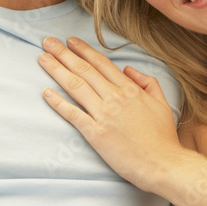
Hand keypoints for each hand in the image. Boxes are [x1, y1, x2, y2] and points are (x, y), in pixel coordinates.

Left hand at [38, 36, 181, 190]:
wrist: (164, 164)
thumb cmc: (163, 138)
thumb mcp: (162, 103)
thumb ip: (147, 82)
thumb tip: (128, 69)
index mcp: (130, 90)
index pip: (102, 64)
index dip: (84, 50)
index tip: (71, 41)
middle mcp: (115, 98)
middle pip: (85, 70)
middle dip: (64, 53)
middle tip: (48, 42)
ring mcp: (104, 115)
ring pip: (76, 86)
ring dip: (57, 70)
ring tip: (43, 58)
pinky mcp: (96, 134)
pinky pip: (73, 114)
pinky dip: (58, 102)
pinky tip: (46, 92)